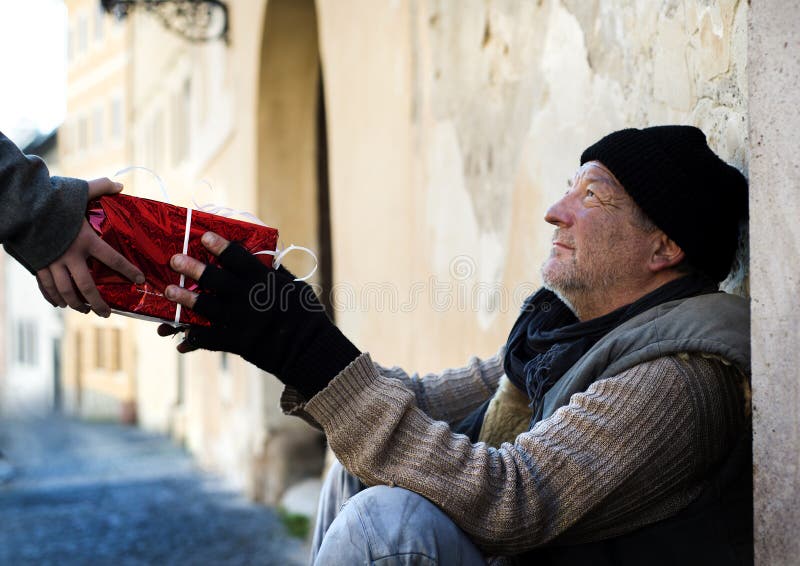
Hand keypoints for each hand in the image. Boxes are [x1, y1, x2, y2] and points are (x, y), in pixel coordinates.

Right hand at [36, 178, 144, 316]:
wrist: (20, 205)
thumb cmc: (52, 197)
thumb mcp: (80, 189)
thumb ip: (101, 187)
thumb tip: (120, 185)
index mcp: (86, 240)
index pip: (113, 259)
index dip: (128, 270)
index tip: (139, 280)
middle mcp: (70, 256)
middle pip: (87, 287)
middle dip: (98, 303)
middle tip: (107, 313)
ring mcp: (52, 262)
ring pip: (65, 291)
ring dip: (75, 304)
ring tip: (85, 310)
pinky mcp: (37, 264)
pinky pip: (45, 286)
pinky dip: (52, 297)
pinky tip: (59, 304)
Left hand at [159, 231, 359, 397]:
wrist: (308, 349)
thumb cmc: (305, 314)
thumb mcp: (294, 286)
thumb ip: (274, 272)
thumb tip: (260, 256)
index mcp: (264, 280)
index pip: (237, 257)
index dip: (219, 245)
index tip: (203, 236)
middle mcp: (249, 297)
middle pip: (214, 278)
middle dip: (192, 268)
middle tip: (174, 259)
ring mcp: (240, 321)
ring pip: (205, 306)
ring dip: (184, 298)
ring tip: (168, 290)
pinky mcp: (237, 342)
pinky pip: (209, 338)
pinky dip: (194, 337)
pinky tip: (180, 334)